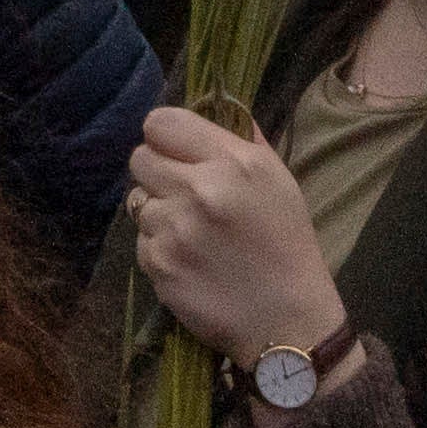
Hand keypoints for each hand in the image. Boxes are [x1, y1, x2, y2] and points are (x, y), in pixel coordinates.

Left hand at [117, 102, 352, 376]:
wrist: (288, 321)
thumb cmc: (287, 247)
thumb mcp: (279, 181)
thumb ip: (243, 140)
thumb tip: (217, 106)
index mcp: (233, 162)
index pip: (161, 122)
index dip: (165, 137)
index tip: (176, 153)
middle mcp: (199, 190)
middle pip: (139, 158)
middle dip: (157, 173)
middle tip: (183, 194)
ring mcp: (174, 229)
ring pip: (138, 201)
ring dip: (159, 213)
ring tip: (193, 235)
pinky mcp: (159, 264)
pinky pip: (140, 240)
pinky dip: (159, 248)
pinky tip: (190, 262)